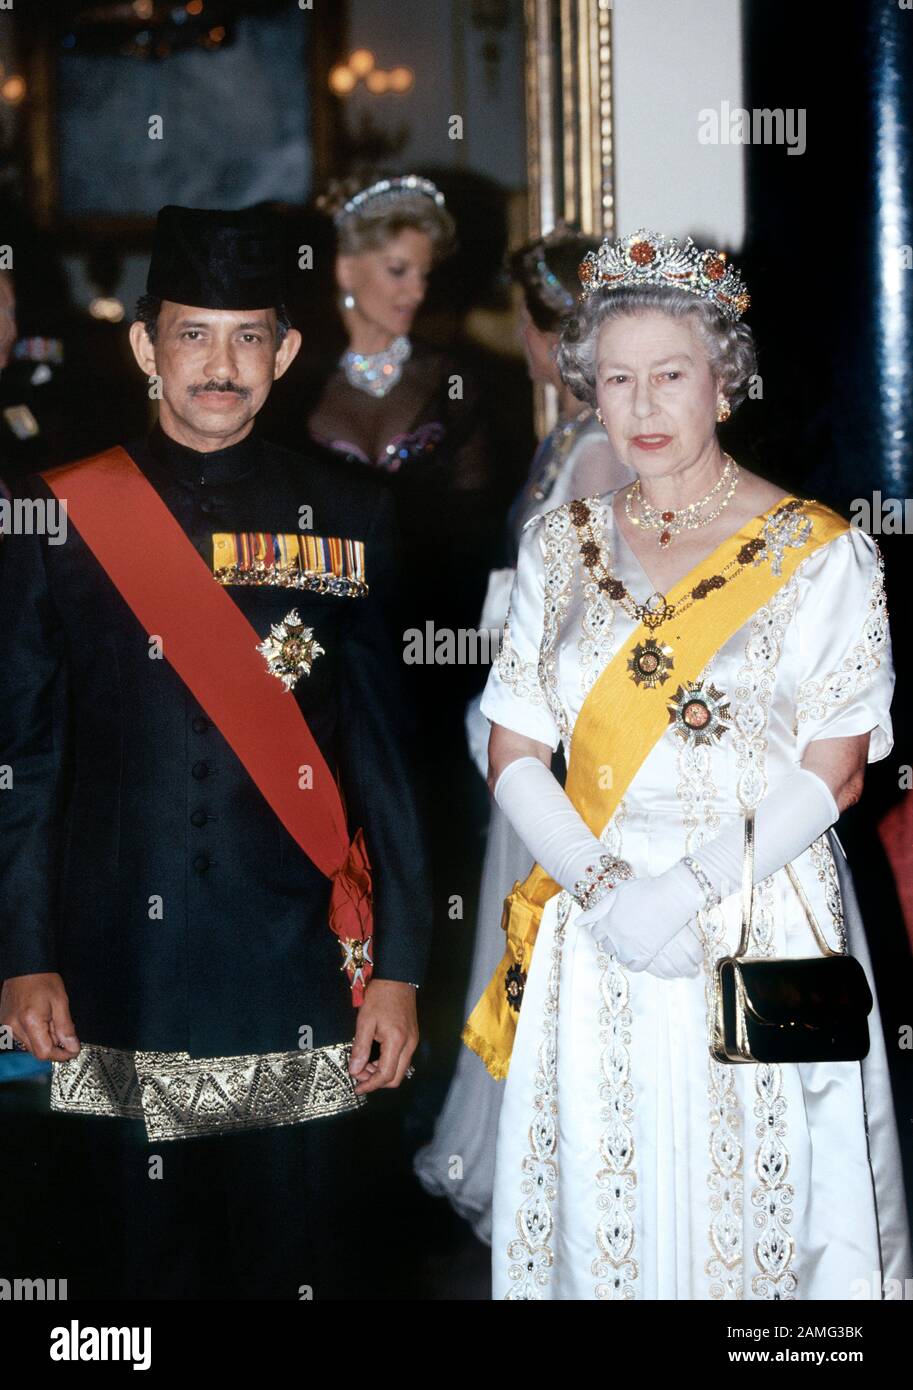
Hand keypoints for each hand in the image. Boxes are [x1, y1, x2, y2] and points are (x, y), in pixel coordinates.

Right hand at [0, 973, 80, 1060]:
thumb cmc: (43, 980)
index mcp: (30, 1022)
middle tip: (64, 1031)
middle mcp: (15, 1027)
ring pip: (29, 1045)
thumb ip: (66, 1028)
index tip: (72, 1051)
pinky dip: (33, 1033)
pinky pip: (21, 1037)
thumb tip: (73, 1048)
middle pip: (36, 1051)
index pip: (44, 1053)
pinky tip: (40, 1018)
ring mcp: (7, 1026)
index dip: (60, 1055)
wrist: (25, 966)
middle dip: (53, 1046)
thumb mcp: (61, 1002)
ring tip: (50, 1019)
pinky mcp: (5, 1023)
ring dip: (43, 1039)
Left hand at [349, 978, 417, 1094]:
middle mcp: (409, 1045)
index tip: (358, 1088)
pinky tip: (375, 1055)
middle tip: (359, 1074)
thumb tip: (354, 1070)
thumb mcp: (365, 1021)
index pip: (386, 1075)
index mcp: (397, 1042)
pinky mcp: (412, 1037)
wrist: (398, 978)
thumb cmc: (381, 996)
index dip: (370, 1085)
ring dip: (382, 1072)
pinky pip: (402, 1059)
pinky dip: (388, 1063)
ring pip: (400, 1069)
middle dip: (376, 1081)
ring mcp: (413, 1041)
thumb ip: (360, 1048)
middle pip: (396, 1077)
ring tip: (364, 1063)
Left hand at [583, 862, 705, 971]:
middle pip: (606, 947)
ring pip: (619, 958)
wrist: (672, 896)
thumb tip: (577, 923)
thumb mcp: (617, 894)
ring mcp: (630, 947)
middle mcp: (615, 936)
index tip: (614, 924)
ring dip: (623, 951)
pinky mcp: (647, 954)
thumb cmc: (645, 890)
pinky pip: (635, 967)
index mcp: (607, 921)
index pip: (596, 933)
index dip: (604, 929)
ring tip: (632, 941)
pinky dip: (635, 963)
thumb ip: (597, 910)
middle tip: (624, 932)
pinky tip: (640, 952)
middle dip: (612, 940)